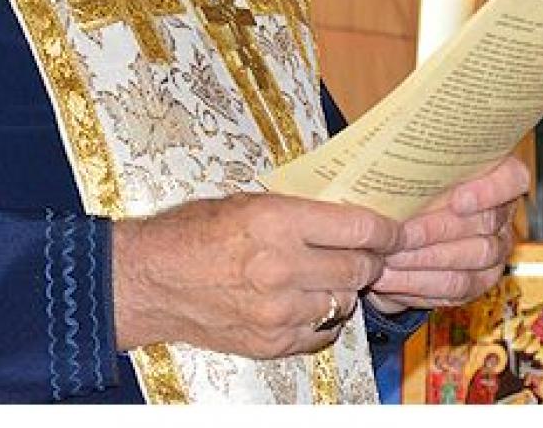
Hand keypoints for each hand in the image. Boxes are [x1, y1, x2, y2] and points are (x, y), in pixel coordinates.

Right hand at [112, 192, 401, 358]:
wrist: (147, 281)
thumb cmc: (195, 233)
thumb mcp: (251, 202)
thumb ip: (304, 211)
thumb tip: (352, 215)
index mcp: (278, 223)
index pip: (361, 230)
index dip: (387, 232)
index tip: (394, 232)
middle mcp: (281, 268)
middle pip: (360, 268)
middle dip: (370, 260)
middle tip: (366, 254)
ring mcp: (276, 311)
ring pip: (344, 301)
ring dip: (344, 289)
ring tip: (328, 276)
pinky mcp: (269, 341)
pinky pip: (322, 332)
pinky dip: (323, 318)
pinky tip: (308, 302)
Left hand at [366, 156, 529, 314]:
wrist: (402, 230)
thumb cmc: (409, 188)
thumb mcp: (414, 168)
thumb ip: (415, 162)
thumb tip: (393, 154)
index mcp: (497, 175)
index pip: (513, 178)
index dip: (490, 190)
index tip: (458, 200)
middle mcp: (503, 214)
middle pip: (484, 223)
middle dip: (436, 230)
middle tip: (399, 234)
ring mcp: (495, 250)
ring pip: (471, 260)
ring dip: (424, 260)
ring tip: (389, 257)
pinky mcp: (479, 281)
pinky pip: (457, 288)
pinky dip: (420, 285)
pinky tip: (392, 279)